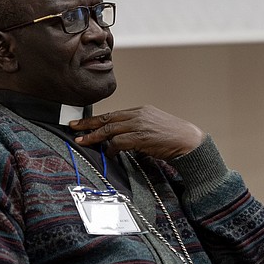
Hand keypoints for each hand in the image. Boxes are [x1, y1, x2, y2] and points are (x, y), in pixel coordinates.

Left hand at [70, 106, 205, 158]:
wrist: (190, 142)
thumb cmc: (174, 138)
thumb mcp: (154, 127)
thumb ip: (137, 129)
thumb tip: (119, 139)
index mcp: (141, 110)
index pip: (114, 114)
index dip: (97, 119)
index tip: (83, 123)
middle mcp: (139, 114)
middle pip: (107, 118)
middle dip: (88, 124)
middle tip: (73, 128)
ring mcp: (140, 125)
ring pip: (109, 129)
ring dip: (94, 137)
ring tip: (83, 142)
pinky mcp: (141, 137)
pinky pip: (119, 141)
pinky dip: (110, 148)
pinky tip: (108, 153)